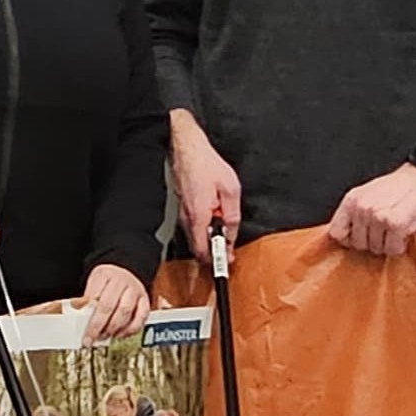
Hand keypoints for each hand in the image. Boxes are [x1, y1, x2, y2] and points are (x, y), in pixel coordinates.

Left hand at [80, 264, 149, 345]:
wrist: (125, 273)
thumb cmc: (106, 282)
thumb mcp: (93, 284)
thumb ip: (86, 298)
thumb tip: (76, 310)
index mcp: (105, 274)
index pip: (93, 295)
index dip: (85, 314)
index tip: (79, 326)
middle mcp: (122, 280)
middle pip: (108, 305)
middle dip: (97, 326)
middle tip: (90, 339)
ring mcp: (135, 290)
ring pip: (124, 312)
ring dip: (112, 328)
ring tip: (103, 337)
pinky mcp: (145, 300)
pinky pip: (141, 317)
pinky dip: (130, 329)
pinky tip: (120, 335)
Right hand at [169, 110, 240, 262]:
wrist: (187, 149)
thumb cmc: (206, 164)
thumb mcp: (230, 190)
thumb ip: (232, 215)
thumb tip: (232, 233)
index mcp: (199, 217)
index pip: (204, 251)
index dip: (216, 262)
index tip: (225, 267)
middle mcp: (187, 219)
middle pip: (199, 248)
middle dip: (214, 252)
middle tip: (229, 253)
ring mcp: (183, 213)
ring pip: (196, 237)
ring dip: (210, 239)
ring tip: (225, 233)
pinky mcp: (183, 207)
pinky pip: (193, 226)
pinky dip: (204, 229)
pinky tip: (214, 220)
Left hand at [326, 163, 415, 255]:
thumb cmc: (399, 186)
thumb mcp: (367, 194)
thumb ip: (354, 213)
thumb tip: (344, 235)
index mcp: (351, 200)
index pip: (335, 233)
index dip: (348, 240)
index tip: (359, 237)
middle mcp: (362, 208)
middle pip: (357, 244)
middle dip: (372, 242)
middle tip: (384, 230)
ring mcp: (378, 216)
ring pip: (376, 249)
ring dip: (388, 243)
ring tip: (395, 228)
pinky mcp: (396, 224)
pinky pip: (393, 249)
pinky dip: (400, 245)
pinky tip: (404, 231)